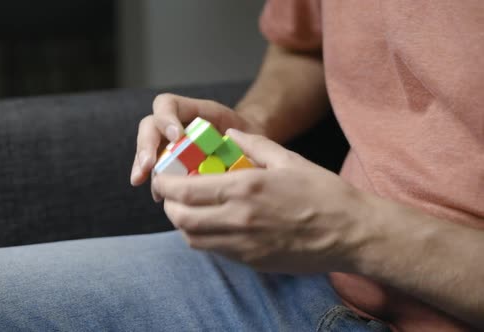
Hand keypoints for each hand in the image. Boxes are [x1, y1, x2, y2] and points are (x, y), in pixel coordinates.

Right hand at [130, 94, 264, 186]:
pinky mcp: (171, 165)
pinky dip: (155, 183)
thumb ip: (241, 138)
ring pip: (147, 149)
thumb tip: (234, 149)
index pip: (167, 104)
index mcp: (193, 112)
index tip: (176, 136)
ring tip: (141, 179)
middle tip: (149, 164)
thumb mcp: (247, 131)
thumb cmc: (248, 138)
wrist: (250, 149)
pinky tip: (158, 195)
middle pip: (149, 126)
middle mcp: (176, 126)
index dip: (166, 118)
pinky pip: (156, 171)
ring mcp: (169, 145)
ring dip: (141, 164)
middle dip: (146, 145)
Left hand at [152, 129, 369, 273]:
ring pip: (194, 240)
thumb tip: (229, 134)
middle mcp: (239, 219)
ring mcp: (244, 245)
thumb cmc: (324, 193)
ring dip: (183, 224)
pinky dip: (203, 238)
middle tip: (171, 195)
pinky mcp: (252, 261)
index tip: (162, 177)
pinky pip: (214, 251)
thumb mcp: (289, 159)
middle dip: (169, 206)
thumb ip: (254, 144)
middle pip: (182, 220)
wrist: (352, 233)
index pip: (186, 191)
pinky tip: (213, 224)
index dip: (166, 184)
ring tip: (190, 209)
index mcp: (246, 189)